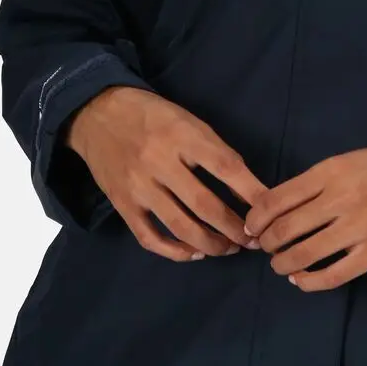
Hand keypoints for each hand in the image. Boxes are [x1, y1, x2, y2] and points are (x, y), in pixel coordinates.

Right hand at [66, 85, 268, 261]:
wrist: (96, 114)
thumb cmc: (153, 116)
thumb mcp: (188, 120)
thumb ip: (214, 151)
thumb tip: (246, 189)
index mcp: (182, 135)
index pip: (225, 168)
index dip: (251, 193)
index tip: (270, 211)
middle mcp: (159, 162)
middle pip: (205, 205)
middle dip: (235, 228)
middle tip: (254, 240)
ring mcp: (138, 186)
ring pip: (180, 226)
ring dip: (211, 244)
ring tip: (229, 248)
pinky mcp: (121, 204)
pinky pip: (150, 237)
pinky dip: (174, 251)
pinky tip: (193, 252)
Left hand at [241, 147, 366, 290]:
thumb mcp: (349, 161)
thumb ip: (317, 181)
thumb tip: (281, 206)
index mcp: (330, 172)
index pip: (277, 199)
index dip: (256, 218)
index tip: (252, 227)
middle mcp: (339, 200)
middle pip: (284, 229)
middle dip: (266, 243)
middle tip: (265, 247)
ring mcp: (356, 229)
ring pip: (302, 255)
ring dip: (282, 264)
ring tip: (280, 264)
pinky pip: (331, 276)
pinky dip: (308, 282)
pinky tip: (301, 280)